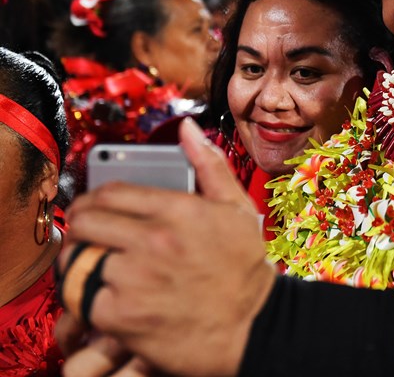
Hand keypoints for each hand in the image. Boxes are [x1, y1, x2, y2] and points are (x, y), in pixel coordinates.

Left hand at [55, 117, 275, 375]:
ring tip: (93, 264)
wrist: (253, 327)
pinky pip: (81, 297)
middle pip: (85, 220)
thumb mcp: (237, 208)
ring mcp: (135, 278)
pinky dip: (86, 298)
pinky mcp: (122, 315)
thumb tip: (189, 128)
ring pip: (78, 259)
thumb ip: (209, 164)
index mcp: (180, 209)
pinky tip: (106, 295)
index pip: (111, 191)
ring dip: (80, 261)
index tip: (94, 207)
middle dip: (80, 225)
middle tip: (87, 234)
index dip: (93, 197)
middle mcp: (155, 239)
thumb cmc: (244, 269)